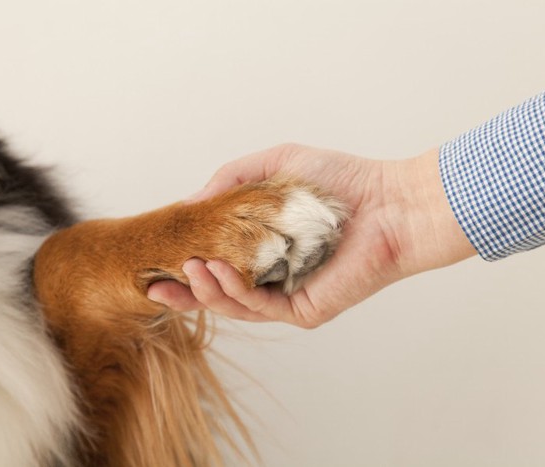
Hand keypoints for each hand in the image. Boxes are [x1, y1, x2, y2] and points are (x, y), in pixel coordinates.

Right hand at [148, 144, 475, 327]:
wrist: (389, 201)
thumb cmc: (339, 180)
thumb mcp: (275, 165)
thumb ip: (230, 180)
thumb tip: (187, 203)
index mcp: (265, 247)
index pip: (218, 263)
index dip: (185, 266)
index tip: (155, 264)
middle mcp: (274, 275)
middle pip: (220, 294)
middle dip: (185, 293)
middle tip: (155, 284)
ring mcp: (289, 295)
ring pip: (235, 305)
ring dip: (206, 291)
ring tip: (189, 267)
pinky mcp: (306, 308)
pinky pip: (261, 307)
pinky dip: (234, 292)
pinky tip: (216, 271)